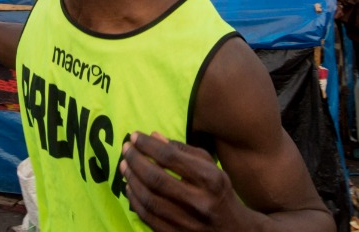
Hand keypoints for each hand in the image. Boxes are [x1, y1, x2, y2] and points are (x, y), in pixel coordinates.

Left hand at [120, 131, 243, 230]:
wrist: (233, 230)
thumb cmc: (219, 192)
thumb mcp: (210, 167)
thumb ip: (182, 151)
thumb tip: (153, 136)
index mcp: (209, 179)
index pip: (171, 158)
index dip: (148, 145)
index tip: (134, 136)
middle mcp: (198, 202)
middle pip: (156, 179)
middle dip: (136, 161)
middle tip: (125, 149)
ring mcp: (187, 222)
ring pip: (149, 199)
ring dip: (132, 180)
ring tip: (124, 166)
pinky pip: (148, 217)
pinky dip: (135, 200)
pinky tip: (130, 187)